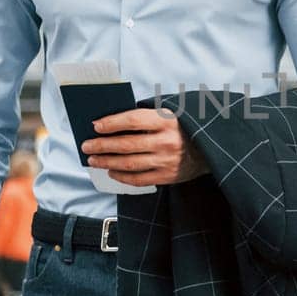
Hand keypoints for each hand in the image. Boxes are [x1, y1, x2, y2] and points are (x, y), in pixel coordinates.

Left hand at [83, 108, 207, 186]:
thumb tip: (110, 124)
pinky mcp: (168, 177)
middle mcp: (167, 141)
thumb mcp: (169, 116)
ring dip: (107, 162)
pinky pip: (139, 179)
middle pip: (126, 144)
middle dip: (102, 145)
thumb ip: (145, 118)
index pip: (132, 120)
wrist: (210, 150)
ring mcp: (167, 161)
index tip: (95, 126)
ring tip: (93, 160)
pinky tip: (111, 172)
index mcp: (167, 121)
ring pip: (129, 163)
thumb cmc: (182, 129)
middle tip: (87, 146)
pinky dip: (122, 176)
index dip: (111, 123)